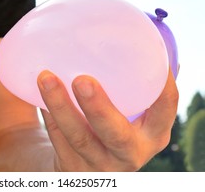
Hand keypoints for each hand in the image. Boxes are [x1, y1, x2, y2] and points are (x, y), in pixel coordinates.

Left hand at [37, 69, 178, 170]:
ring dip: (61, 106)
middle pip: (116, 133)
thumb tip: (142, 36)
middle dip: (98, 108)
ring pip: (78, 137)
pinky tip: (39, 91)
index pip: (165, 109)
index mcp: (152, 133)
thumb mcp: (130, 115)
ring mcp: (99, 164)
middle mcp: (130, 153)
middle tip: (82, 80)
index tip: (152, 57)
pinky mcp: (72, 168)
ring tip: (46, 77)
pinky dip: (48, 114)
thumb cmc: (111, 126)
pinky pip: (57, 138)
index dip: (164, 86)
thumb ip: (134, 86)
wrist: (85, 167)